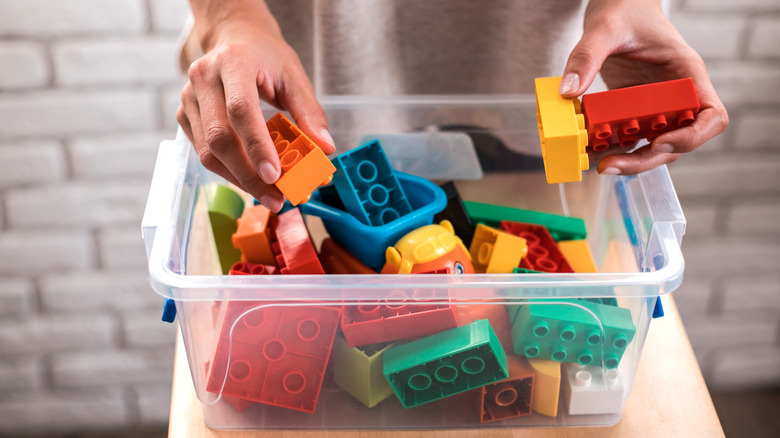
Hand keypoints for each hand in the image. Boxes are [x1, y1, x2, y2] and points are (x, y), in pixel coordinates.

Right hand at [177, 14, 333, 211]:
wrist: (234, 38)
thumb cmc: (266, 57)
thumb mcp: (295, 76)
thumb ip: (310, 112)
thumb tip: (325, 149)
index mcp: (234, 62)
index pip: (241, 109)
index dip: (257, 146)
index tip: (275, 176)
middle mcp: (204, 78)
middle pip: (219, 137)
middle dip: (249, 175)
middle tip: (277, 198)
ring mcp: (189, 97)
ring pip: (207, 152)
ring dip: (239, 179)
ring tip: (268, 195)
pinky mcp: (184, 115)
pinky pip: (203, 152)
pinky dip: (228, 171)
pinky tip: (251, 179)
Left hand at [559, 0, 727, 174]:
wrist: (617, 5)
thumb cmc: (624, 9)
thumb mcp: (604, 28)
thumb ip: (586, 57)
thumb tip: (569, 90)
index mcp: (686, 73)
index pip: (711, 116)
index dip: (691, 137)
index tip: (659, 141)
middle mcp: (676, 93)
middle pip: (677, 141)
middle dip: (646, 159)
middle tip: (611, 166)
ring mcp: (655, 104)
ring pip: (652, 144)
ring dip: (628, 159)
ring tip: (599, 164)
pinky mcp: (634, 108)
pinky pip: (628, 135)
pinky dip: (611, 145)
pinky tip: (590, 149)